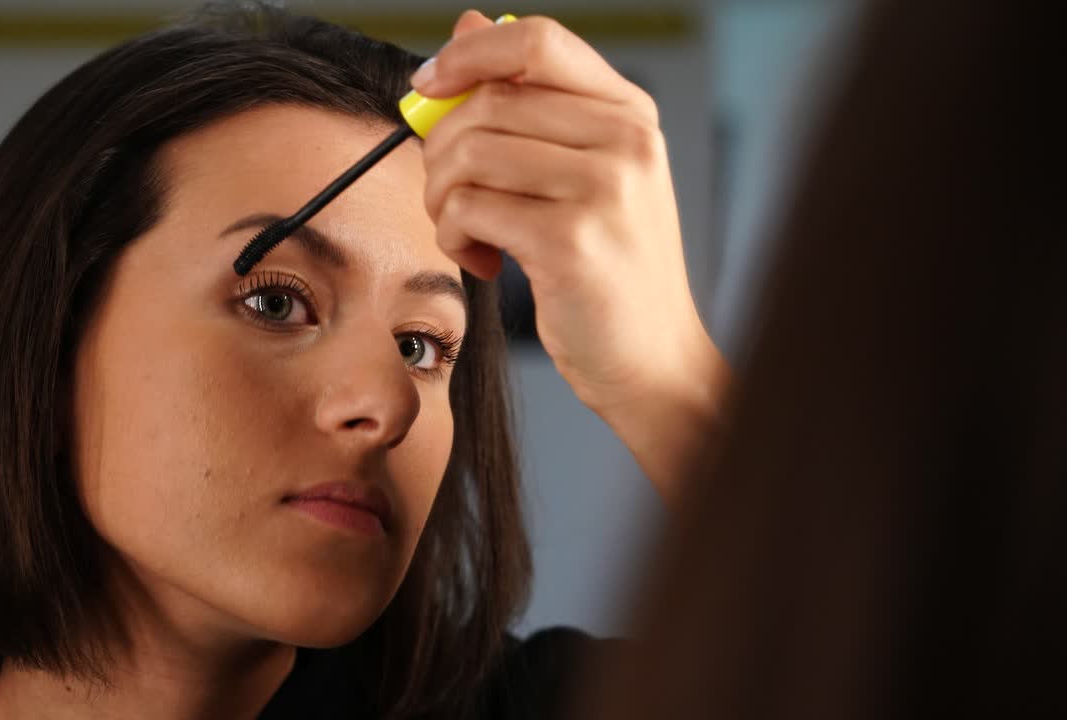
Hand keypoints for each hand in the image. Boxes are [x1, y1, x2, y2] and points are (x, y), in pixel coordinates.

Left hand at [414, 11, 727, 493]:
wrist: (655, 360)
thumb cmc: (612, 270)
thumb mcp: (587, 175)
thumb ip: (532, 102)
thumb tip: (468, 26)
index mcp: (630, 113)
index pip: (538, 41)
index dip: (470, 53)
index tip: (428, 83)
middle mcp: (625, 142)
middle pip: (489, 102)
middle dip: (441, 148)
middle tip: (447, 193)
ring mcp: (603, 191)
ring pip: (470, 155)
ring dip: (442, 197)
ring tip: (464, 231)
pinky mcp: (570, 243)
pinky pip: (470, 210)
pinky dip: (453, 237)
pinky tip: (482, 261)